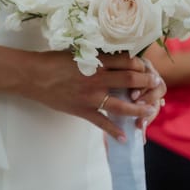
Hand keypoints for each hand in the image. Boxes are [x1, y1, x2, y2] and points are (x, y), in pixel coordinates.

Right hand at [26, 52, 162, 140]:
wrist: (34, 76)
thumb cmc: (53, 61)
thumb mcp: (77, 52)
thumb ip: (96, 57)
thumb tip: (112, 58)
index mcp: (96, 62)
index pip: (126, 61)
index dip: (140, 64)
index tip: (146, 67)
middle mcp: (97, 79)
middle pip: (130, 80)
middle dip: (147, 82)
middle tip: (156, 84)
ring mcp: (91, 97)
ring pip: (122, 104)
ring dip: (138, 108)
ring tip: (150, 110)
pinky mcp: (83, 110)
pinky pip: (102, 123)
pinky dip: (114, 131)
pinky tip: (125, 137)